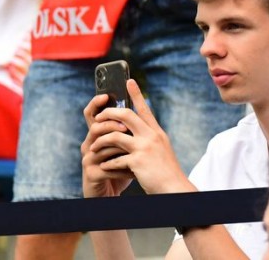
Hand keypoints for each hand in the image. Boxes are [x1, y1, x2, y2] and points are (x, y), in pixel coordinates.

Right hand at [80, 94, 133, 198]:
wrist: (111, 191)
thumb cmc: (120, 165)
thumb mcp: (125, 145)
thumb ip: (128, 128)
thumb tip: (142, 104)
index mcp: (97, 134)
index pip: (92, 114)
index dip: (96, 103)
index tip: (106, 95)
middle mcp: (89, 144)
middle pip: (96, 127)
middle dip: (111, 125)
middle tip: (125, 127)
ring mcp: (88, 159)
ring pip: (101, 146)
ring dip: (119, 147)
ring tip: (133, 150)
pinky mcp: (91, 174)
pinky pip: (107, 167)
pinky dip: (122, 168)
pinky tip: (133, 170)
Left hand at [86, 80, 194, 194]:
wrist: (174, 187)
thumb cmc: (165, 170)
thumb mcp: (161, 149)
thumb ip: (149, 139)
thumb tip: (133, 131)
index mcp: (156, 132)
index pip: (144, 109)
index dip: (136, 94)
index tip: (129, 81)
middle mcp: (151, 136)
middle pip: (127, 115)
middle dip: (109, 114)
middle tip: (98, 117)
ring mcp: (145, 147)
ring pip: (116, 135)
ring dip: (101, 141)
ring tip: (94, 147)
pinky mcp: (138, 161)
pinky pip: (115, 158)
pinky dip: (107, 162)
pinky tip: (103, 166)